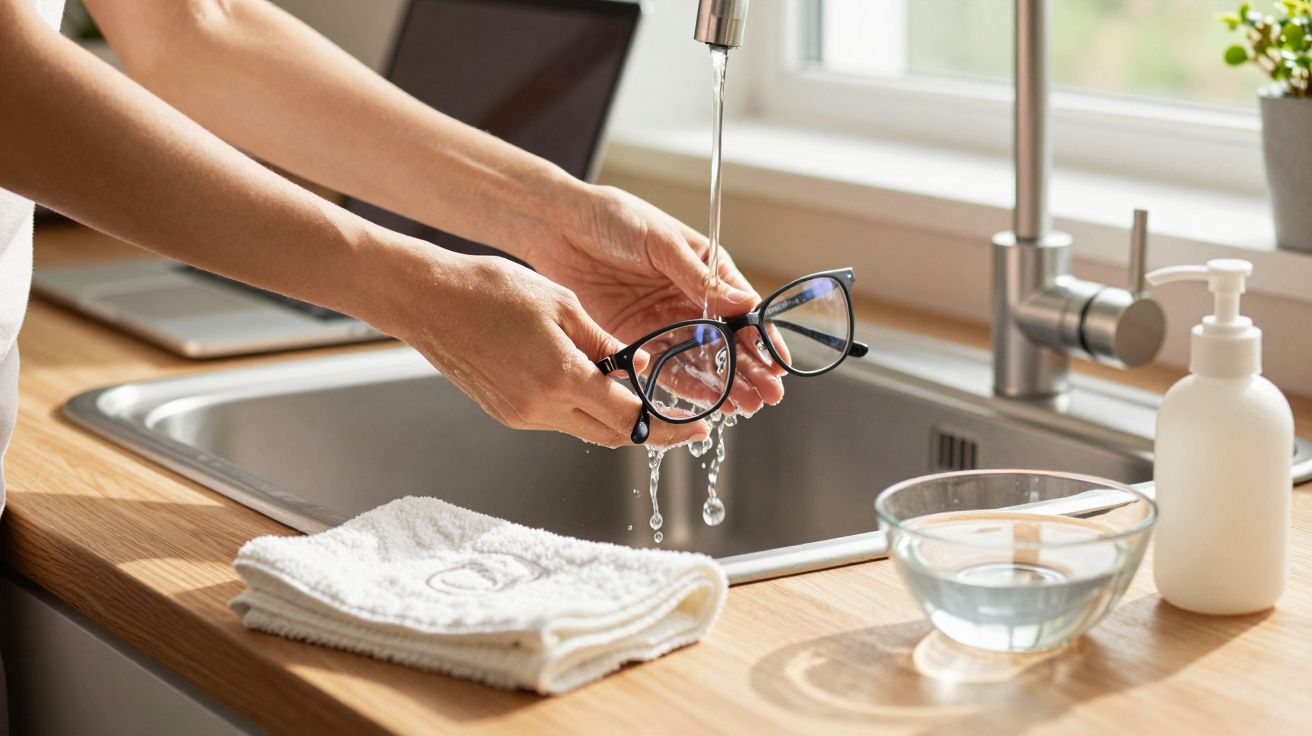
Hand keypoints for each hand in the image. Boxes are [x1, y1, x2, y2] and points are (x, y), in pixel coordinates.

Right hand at [383, 251, 710, 448]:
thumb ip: (605, 343)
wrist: (428, 300)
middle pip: (613, 436)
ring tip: (640, 398)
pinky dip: (585, 410)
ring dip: (617, 420)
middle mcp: (542, 407)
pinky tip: (594, 387)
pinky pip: (559, 420)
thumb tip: (638, 369)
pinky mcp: (507, 413)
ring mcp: (522, 415)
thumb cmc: (490, 290)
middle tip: (682, 423)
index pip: (632, 418)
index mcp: (562, 378)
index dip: (671, 427)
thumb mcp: (563, 305)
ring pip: (586, 430)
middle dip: (652, 433)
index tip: (698, 427)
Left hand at [524, 184, 785, 415]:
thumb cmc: (614, 218)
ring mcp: (663, 320)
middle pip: (728, 340)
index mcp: (706, 268)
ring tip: (745, 407)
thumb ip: (699, 278)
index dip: (762, 336)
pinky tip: (708, 402)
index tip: (778, 363)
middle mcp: (689, 299)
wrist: (559, 227)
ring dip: (725, 383)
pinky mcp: (636, 337)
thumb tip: (745, 304)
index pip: (743, 308)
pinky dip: (687, 385)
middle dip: (750, 369)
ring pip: (702, 359)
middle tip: (768, 395)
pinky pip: (666, 366)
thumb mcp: (661, 242)